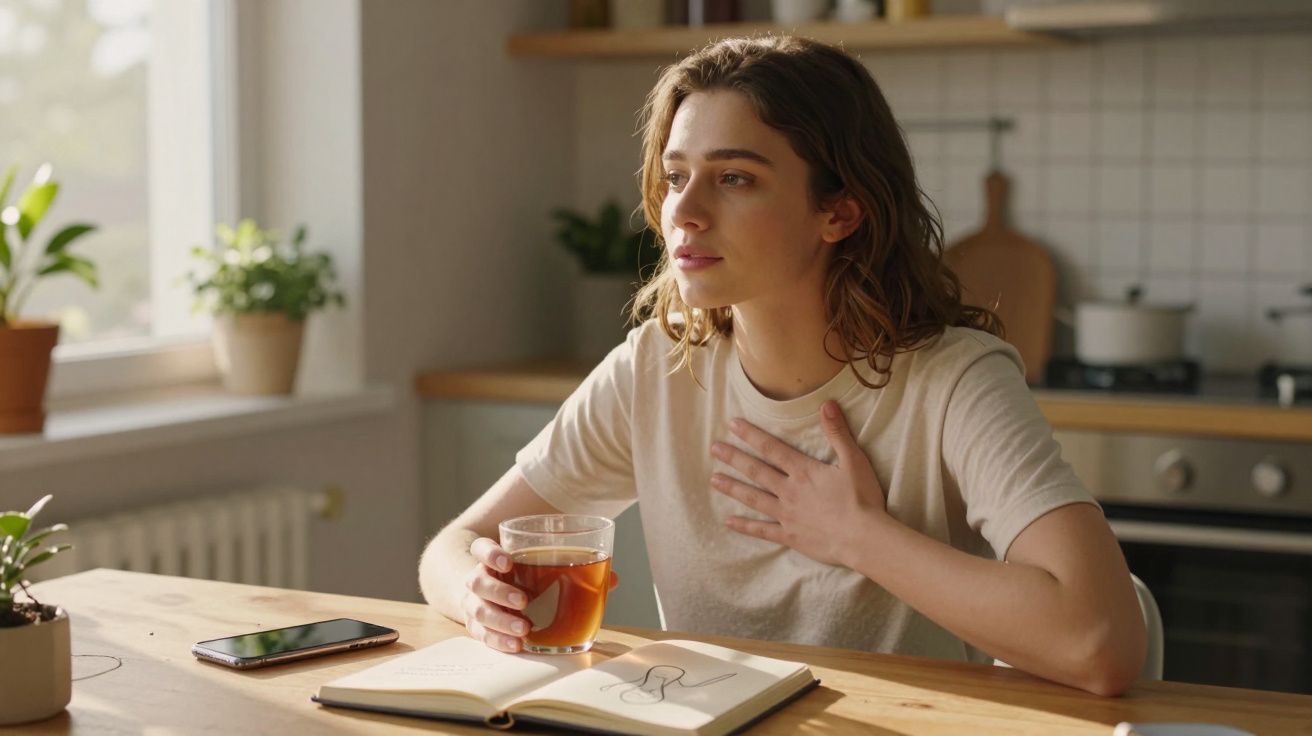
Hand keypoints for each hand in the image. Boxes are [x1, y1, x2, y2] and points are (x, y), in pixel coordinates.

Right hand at [462, 537, 621, 653]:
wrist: (495, 597)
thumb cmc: (526, 579)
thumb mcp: (544, 568)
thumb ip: (576, 569)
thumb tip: (612, 579)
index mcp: (493, 559)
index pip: (481, 548)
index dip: (490, 553)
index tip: (508, 561)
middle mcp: (480, 580)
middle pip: (478, 581)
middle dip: (500, 592)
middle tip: (524, 601)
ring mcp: (475, 604)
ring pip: (478, 611)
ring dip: (501, 620)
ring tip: (525, 629)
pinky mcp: (479, 628)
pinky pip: (484, 635)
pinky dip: (500, 641)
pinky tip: (518, 645)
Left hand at [710, 400, 887, 566]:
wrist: (863, 538)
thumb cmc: (862, 499)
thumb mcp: (854, 461)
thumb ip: (838, 432)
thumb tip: (826, 404)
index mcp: (803, 471)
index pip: (771, 448)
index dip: (751, 435)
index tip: (732, 424)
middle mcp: (789, 490)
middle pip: (756, 471)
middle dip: (734, 458)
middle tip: (713, 448)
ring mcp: (787, 514)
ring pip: (753, 498)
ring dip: (733, 488)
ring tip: (713, 480)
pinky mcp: (790, 536)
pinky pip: (762, 530)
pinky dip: (745, 526)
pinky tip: (728, 522)